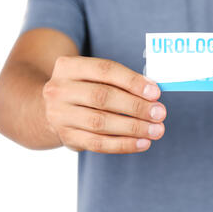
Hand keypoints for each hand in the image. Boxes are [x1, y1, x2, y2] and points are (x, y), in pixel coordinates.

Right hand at [43, 56, 165, 153]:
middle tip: (159, 113)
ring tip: (156, 130)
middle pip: (102, 97)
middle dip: (135, 106)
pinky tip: (142, 143)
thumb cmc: (86, 87)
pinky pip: (98, 143)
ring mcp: (59, 115)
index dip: (132, 81)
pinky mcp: (66, 137)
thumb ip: (122, 80)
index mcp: (69, 66)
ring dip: (133, 128)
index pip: (105, 70)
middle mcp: (59, 89)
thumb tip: (152, 93)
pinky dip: (123, 144)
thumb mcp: (96, 76)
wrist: (53, 108)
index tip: (155, 93)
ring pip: (100, 123)